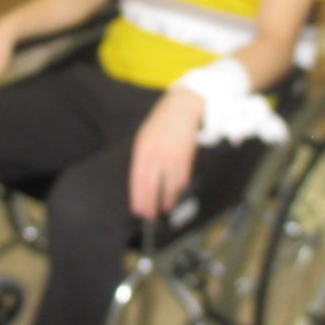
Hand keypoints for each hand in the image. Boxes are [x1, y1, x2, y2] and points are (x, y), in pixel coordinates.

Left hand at [129, 89, 203, 219]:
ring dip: (166, 200)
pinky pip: (182, 179)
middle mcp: (157, 153)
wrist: (182, 108)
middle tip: (149, 216)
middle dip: (150, 203)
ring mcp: (173, 156)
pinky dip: (178, 189)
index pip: (138, 178)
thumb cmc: (160, 124)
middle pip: (152, 184)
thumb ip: (142, 159)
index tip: (137, 209)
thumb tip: (140, 183)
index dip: (137, 196)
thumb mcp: (144, 138)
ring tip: (163, 209)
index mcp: (143, 149)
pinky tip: (174, 196)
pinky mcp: (187, 157)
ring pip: (169, 185)